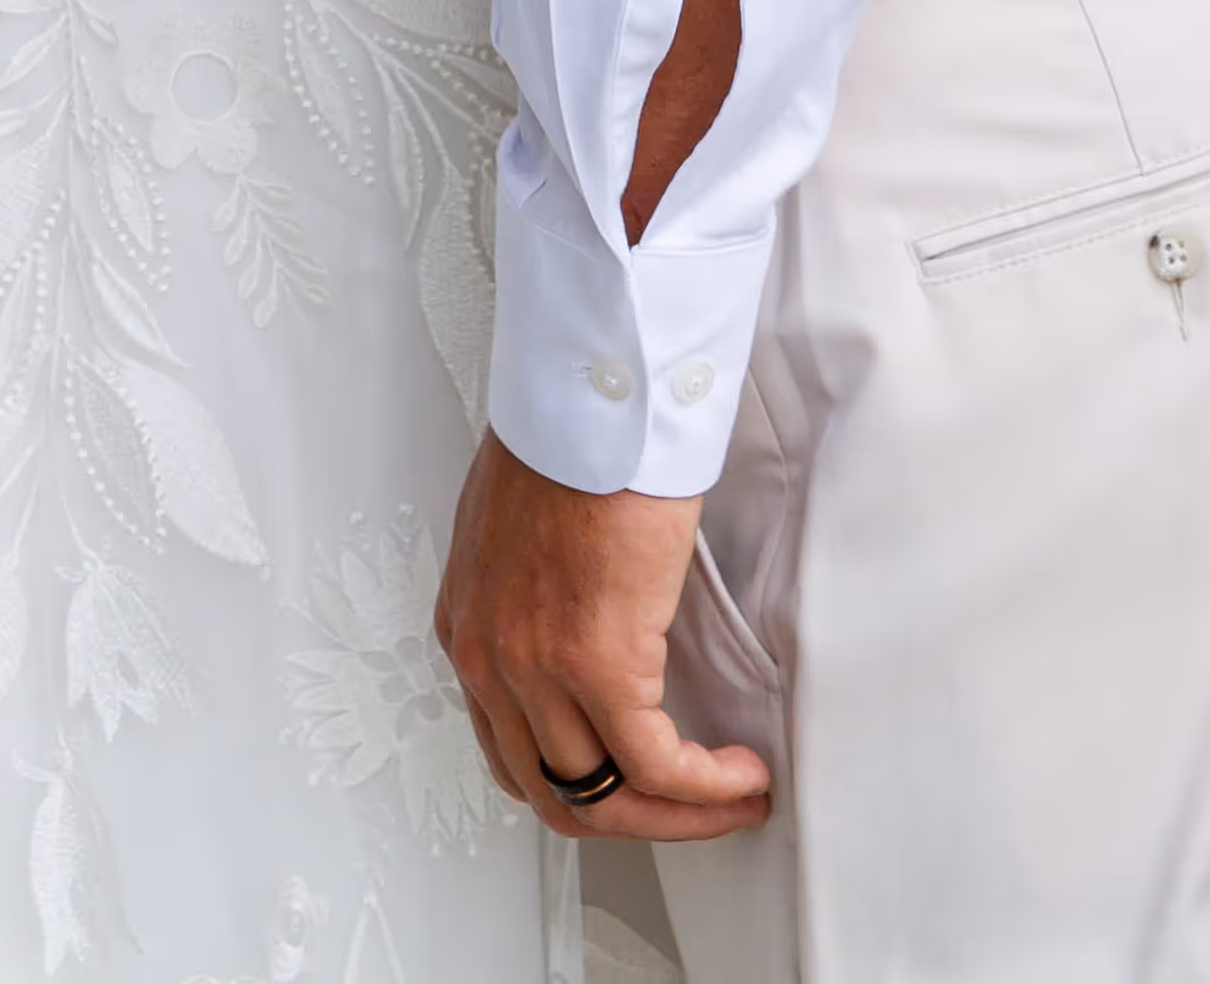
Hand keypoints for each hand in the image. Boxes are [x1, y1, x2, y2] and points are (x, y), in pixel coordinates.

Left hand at [437, 432, 770, 843]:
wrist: (596, 391)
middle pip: (556, 793)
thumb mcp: (523, 531)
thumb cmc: (573, 431)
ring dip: (678, 814)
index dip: (584, 784)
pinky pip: (654, 765)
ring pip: (605, 798)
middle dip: (634, 818)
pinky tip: (741, 773)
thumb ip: (538, 597)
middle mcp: (488, 659)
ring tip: (732, 797)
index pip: (513, 752)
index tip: (637, 783)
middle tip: (693, 808)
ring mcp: (538, 666)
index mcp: (468, 627)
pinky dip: (705, 787)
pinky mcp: (599, 661)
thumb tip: (589, 629)